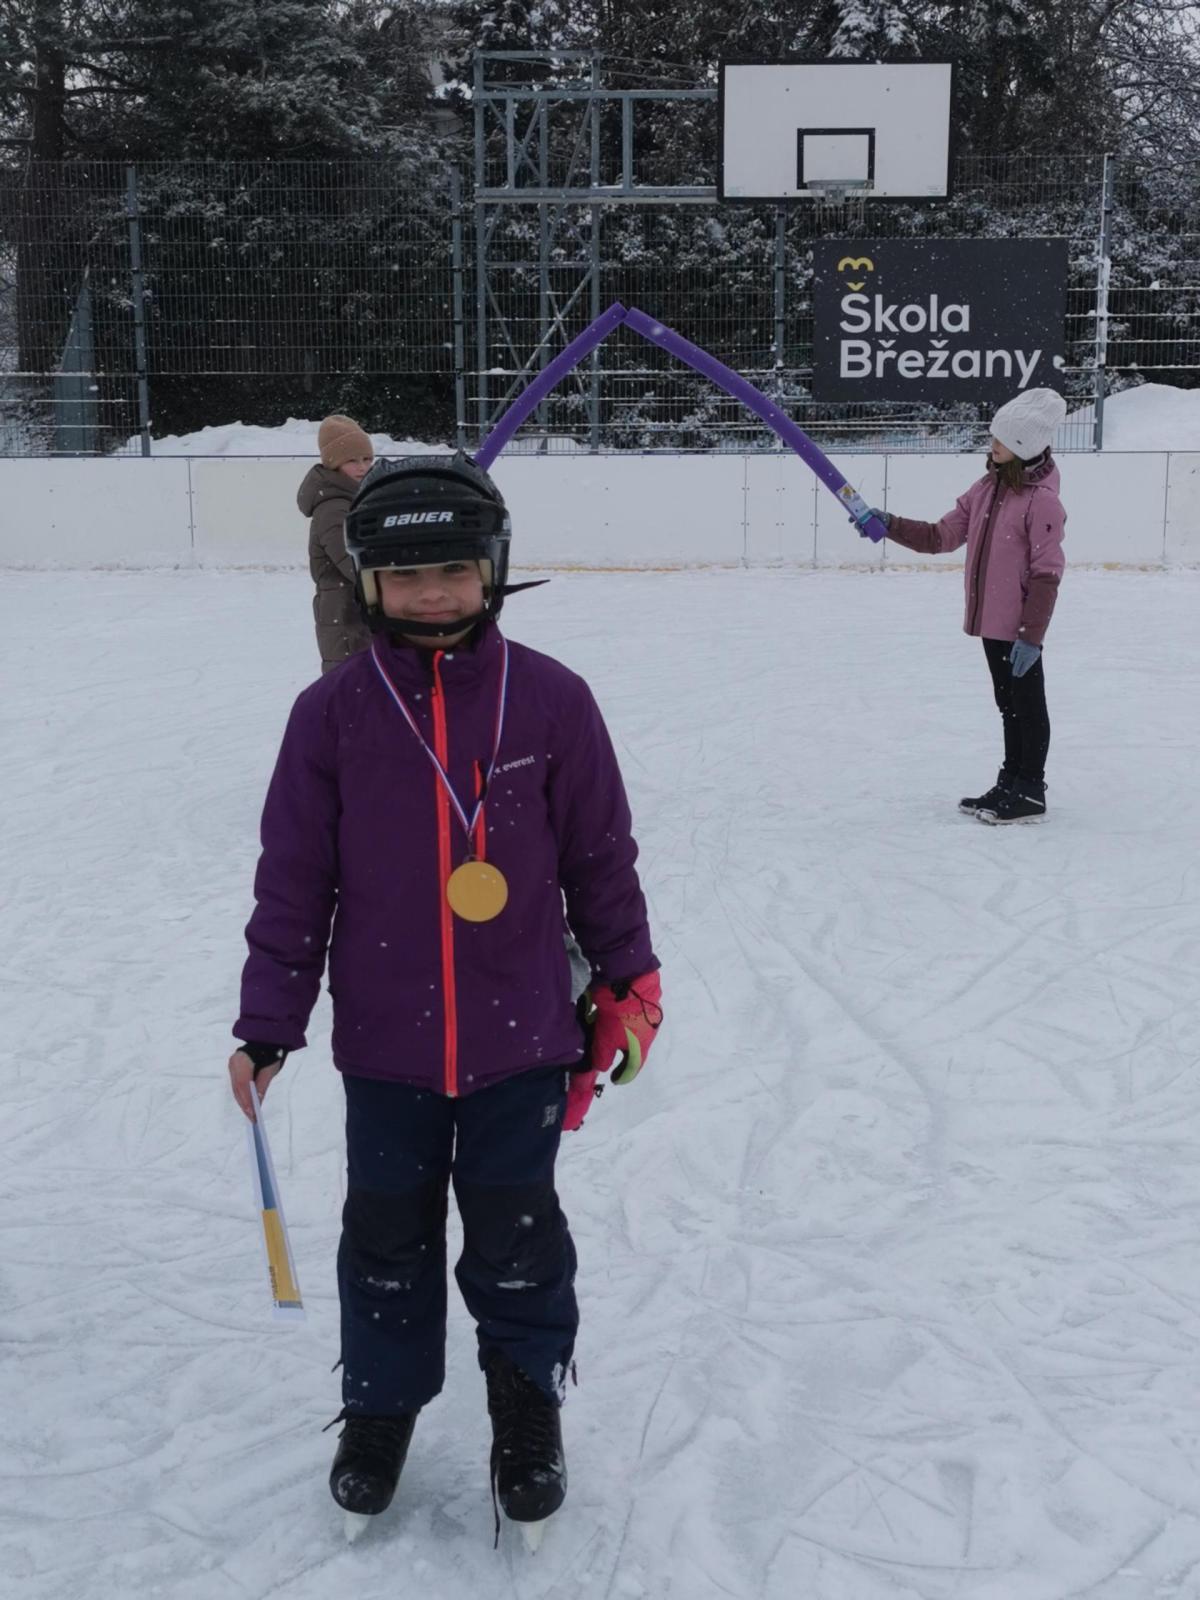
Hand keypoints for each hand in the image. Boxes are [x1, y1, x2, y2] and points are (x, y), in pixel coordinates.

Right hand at [228, 1047, 285, 1120]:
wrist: (265, 1039)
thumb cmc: (270, 1053)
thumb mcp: (270, 1069)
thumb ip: (262, 1085)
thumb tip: (258, 1103)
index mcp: (242, 1060)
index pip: (242, 1083)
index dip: (246, 1099)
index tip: (252, 1112)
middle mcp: (233, 1063)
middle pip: (237, 1088)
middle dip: (244, 1104)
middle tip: (252, 1118)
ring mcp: (232, 1067)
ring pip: (236, 1089)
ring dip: (243, 1102)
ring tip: (250, 1115)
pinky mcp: (233, 1070)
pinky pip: (237, 1086)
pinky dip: (242, 1096)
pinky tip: (248, 1105)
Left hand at [563, 971, 662, 1131]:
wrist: (630, 982)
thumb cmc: (618, 1016)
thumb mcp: (605, 1040)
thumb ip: (603, 1057)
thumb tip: (603, 1067)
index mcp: (641, 1047)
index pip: (633, 1068)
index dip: (623, 1076)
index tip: (615, 1080)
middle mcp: (650, 1034)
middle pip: (637, 1050)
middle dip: (626, 1056)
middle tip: (614, 1057)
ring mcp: (651, 1017)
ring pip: (637, 1033)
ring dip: (626, 1037)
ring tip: (614, 1035)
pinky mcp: (648, 1002)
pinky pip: (637, 1017)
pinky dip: (628, 1021)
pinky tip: (619, 1016)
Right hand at [851, 507, 888, 537]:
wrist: (887, 523)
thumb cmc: (880, 515)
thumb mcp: (878, 512)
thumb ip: (875, 511)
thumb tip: (872, 513)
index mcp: (863, 516)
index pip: (855, 517)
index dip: (851, 518)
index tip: (850, 521)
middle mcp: (862, 522)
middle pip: (856, 524)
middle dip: (856, 526)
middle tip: (858, 526)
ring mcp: (865, 528)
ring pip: (859, 530)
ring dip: (859, 531)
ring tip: (862, 531)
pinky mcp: (868, 533)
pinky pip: (863, 535)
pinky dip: (863, 535)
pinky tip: (863, 535)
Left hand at [1009, 639, 1041, 677]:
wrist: (1034, 635)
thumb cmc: (1022, 640)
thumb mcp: (1016, 646)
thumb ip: (1013, 654)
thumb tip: (1012, 662)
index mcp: (1021, 655)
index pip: (1018, 665)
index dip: (1015, 670)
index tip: (1014, 674)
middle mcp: (1027, 656)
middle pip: (1023, 667)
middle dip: (1020, 672)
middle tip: (1017, 676)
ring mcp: (1032, 656)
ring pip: (1028, 665)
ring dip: (1024, 669)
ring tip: (1021, 673)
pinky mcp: (1036, 655)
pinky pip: (1031, 661)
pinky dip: (1028, 665)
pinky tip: (1026, 667)